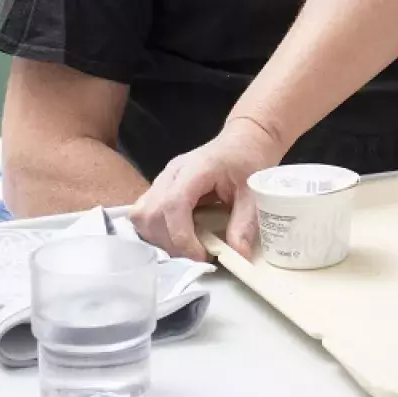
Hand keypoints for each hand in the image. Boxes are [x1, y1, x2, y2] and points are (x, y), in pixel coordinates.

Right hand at [129, 117, 282, 259]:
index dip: (182, 236)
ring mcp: (163, 179)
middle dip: (172, 242)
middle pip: (152, 213)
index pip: (174, 204)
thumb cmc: (248, 160)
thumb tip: (238, 256)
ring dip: (160, 239)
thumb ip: (245, 222)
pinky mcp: (160, 188)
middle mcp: (173, 172)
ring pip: (142, 215)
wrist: (242, 141)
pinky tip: (178, 236)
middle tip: (198, 253)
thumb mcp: (254, 191)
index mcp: (197, 168)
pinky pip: (144, 214)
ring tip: (188, 246)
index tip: (202, 255)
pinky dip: (156, 232)